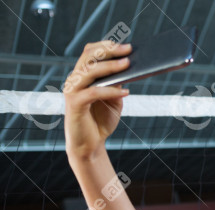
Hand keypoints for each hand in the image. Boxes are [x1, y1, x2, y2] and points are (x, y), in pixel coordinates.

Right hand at [64, 41, 130, 159]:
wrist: (90, 145)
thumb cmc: (101, 121)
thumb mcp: (114, 100)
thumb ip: (117, 85)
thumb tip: (128, 69)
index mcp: (83, 75)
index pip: (90, 52)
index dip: (106, 46)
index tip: (125, 45)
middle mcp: (75, 80)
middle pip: (89, 56)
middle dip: (109, 51)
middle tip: (128, 50)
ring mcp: (73, 91)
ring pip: (89, 71)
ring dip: (110, 66)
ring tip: (128, 64)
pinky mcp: (74, 104)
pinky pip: (93, 92)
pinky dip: (110, 91)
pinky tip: (125, 92)